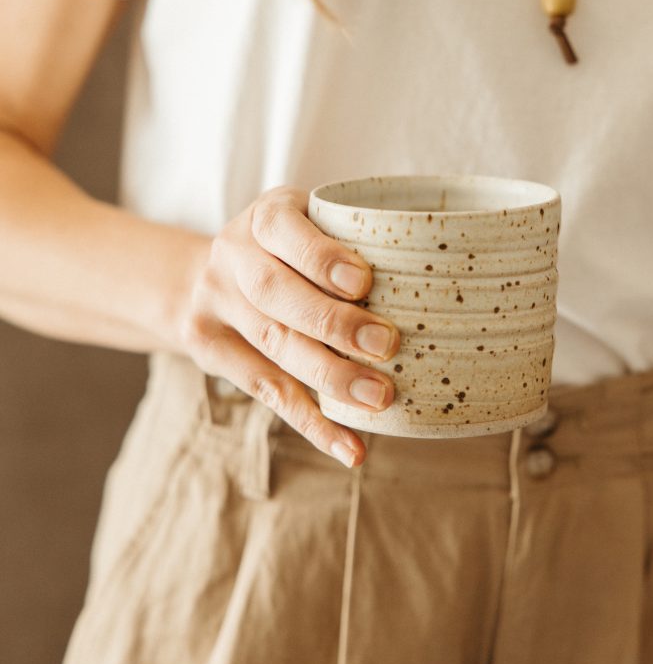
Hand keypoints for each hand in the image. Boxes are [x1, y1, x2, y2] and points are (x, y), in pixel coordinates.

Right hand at [181, 186, 398, 466]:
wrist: (202, 273)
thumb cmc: (290, 248)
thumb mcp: (313, 221)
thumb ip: (356, 238)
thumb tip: (440, 274)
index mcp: (264, 215)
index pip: (283, 229)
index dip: (321, 258)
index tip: (364, 282)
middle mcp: (232, 255)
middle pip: (275, 292)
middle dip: (332, 323)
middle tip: (386, 346)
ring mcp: (215, 303)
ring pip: (272, 344)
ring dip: (328, 376)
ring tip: (378, 398)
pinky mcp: (210, 349)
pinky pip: (265, 390)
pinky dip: (313, 423)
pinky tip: (351, 447)